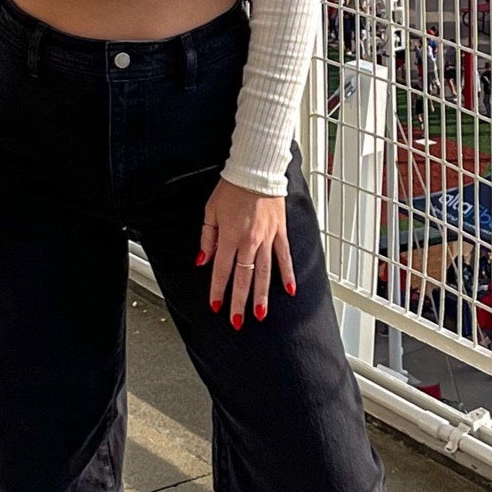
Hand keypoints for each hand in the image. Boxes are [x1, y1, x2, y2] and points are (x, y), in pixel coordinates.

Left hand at [198, 178, 294, 329]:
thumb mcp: (211, 211)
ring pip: (264, 273)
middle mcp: (249, 241)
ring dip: (262, 295)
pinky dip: (287, 274)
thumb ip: (207, 238)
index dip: (218, 291)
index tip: (216, 306)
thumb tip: (202, 260)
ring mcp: (267, 238)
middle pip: (243, 278)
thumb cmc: (232, 188)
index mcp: (230, 236)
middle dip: (239, 302)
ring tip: (261, 314)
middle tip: (238, 321)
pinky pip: (284, 257)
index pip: (222, 271)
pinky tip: (289, 289)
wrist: (256, 169)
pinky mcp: (280, 232)